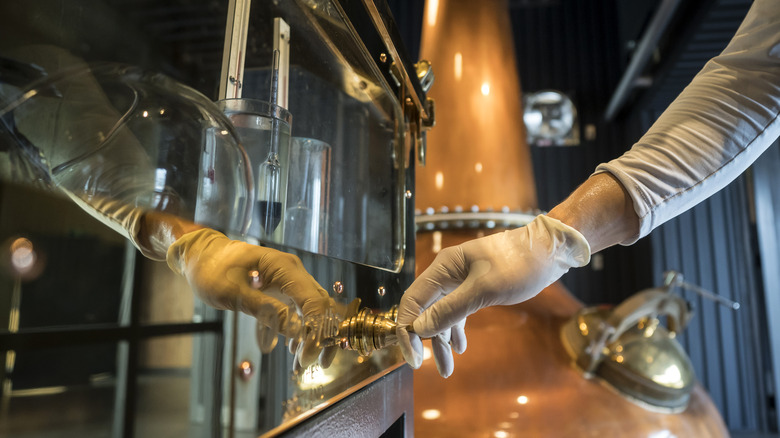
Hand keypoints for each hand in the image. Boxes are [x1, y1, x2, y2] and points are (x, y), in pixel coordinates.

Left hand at [166, 228, 337, 368]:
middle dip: (323, 336)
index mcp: (284, 267)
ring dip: (314, 335)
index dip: (315, 331)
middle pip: (321, 305)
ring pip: (315, 308)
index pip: (313, 301)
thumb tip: (295, 333)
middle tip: (319, 363)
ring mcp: (291, 279)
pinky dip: (303, 329)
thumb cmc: (213, 270)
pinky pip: (302, 309)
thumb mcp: (233, 293)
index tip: (307, 356)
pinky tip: (294, 348)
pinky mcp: (285, 288)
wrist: (203, 256)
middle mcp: (294, 271)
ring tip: (303, 362)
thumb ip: (265, 310)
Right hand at [397, 215, 590, 376]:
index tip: (413, 357)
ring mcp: (459, 281)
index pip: (412, 301)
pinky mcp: (473, 289)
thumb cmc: (519, 264)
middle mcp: (446, 273)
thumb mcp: (484, 289)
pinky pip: (456, 312)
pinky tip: (460, 348)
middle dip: (424, 339)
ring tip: (447, 368)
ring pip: (440, 314)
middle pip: (424, 310)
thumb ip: (451, 309)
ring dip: (441, 339)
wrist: (549, 251)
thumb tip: (420, 329)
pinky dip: (456, 330)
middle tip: (425, 366)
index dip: (407, 329)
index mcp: (443, 267)